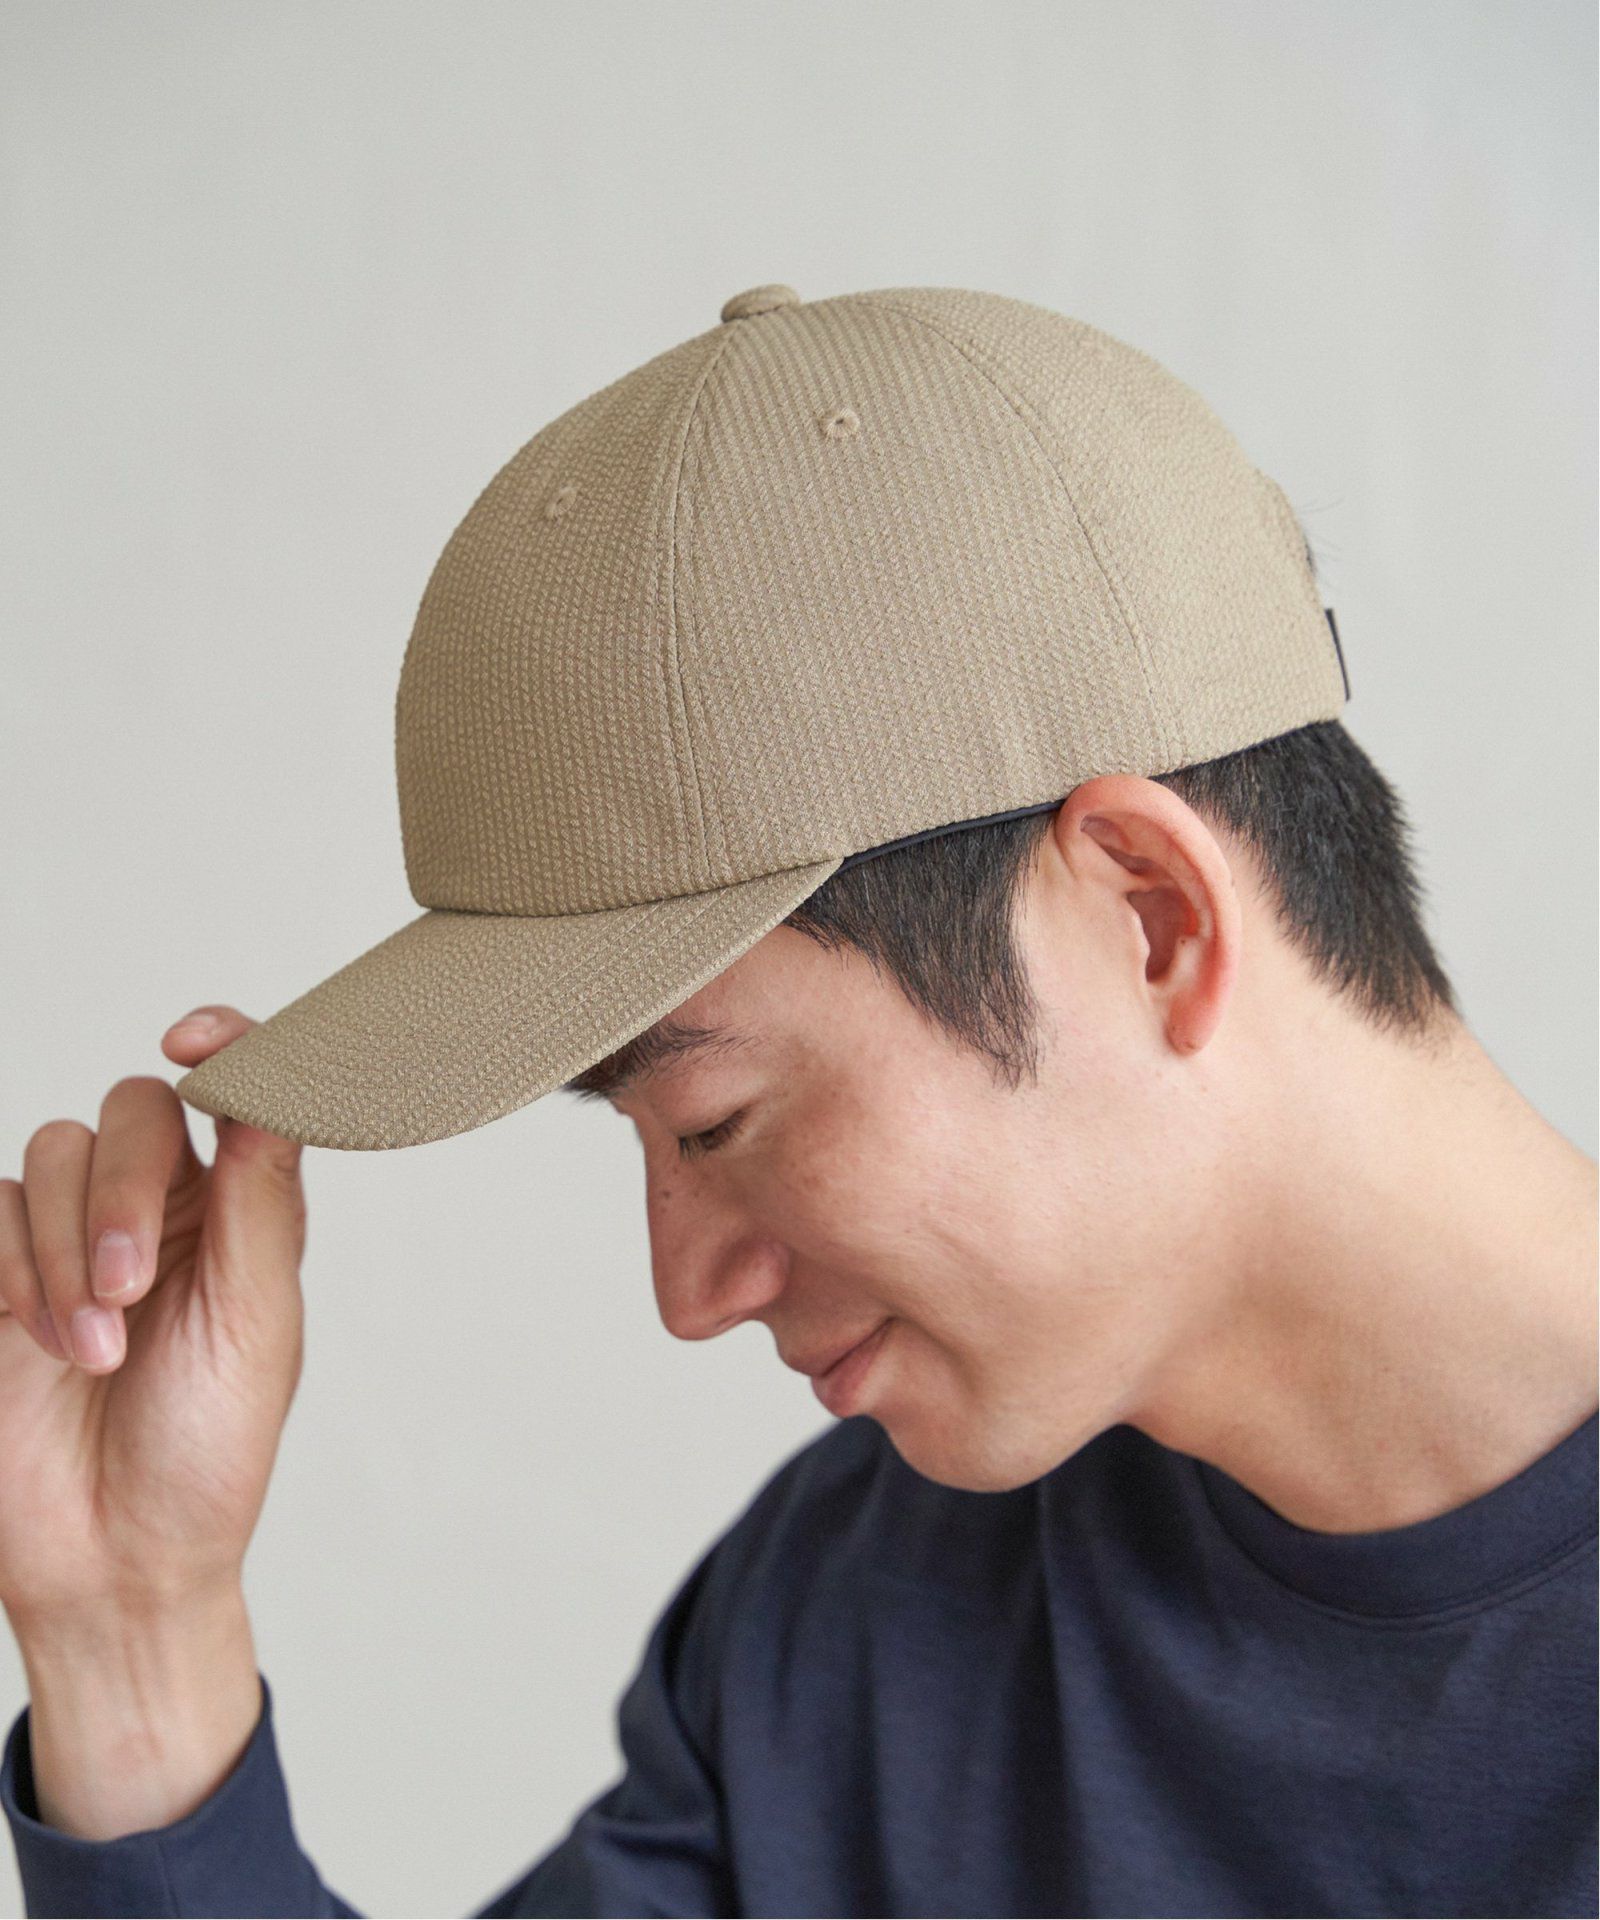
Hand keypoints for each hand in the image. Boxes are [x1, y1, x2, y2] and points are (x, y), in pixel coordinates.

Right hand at [0, 1009, 307, 1632]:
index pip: (232, 1089)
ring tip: (95, 1349)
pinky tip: (44, 1341)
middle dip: (119, 1191)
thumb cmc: (207, 1451)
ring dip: (67, 1250)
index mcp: (239, 1208)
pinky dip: (15, 1268)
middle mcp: (158, 1208)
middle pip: (130, 1112)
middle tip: (130, 1289)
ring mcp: (70, 1236)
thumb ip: (262, 1197)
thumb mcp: (258, 1322)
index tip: (190, 1038)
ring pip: (52, 1154)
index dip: (222, 1041)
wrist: (116, 1559)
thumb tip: (273, 1082)